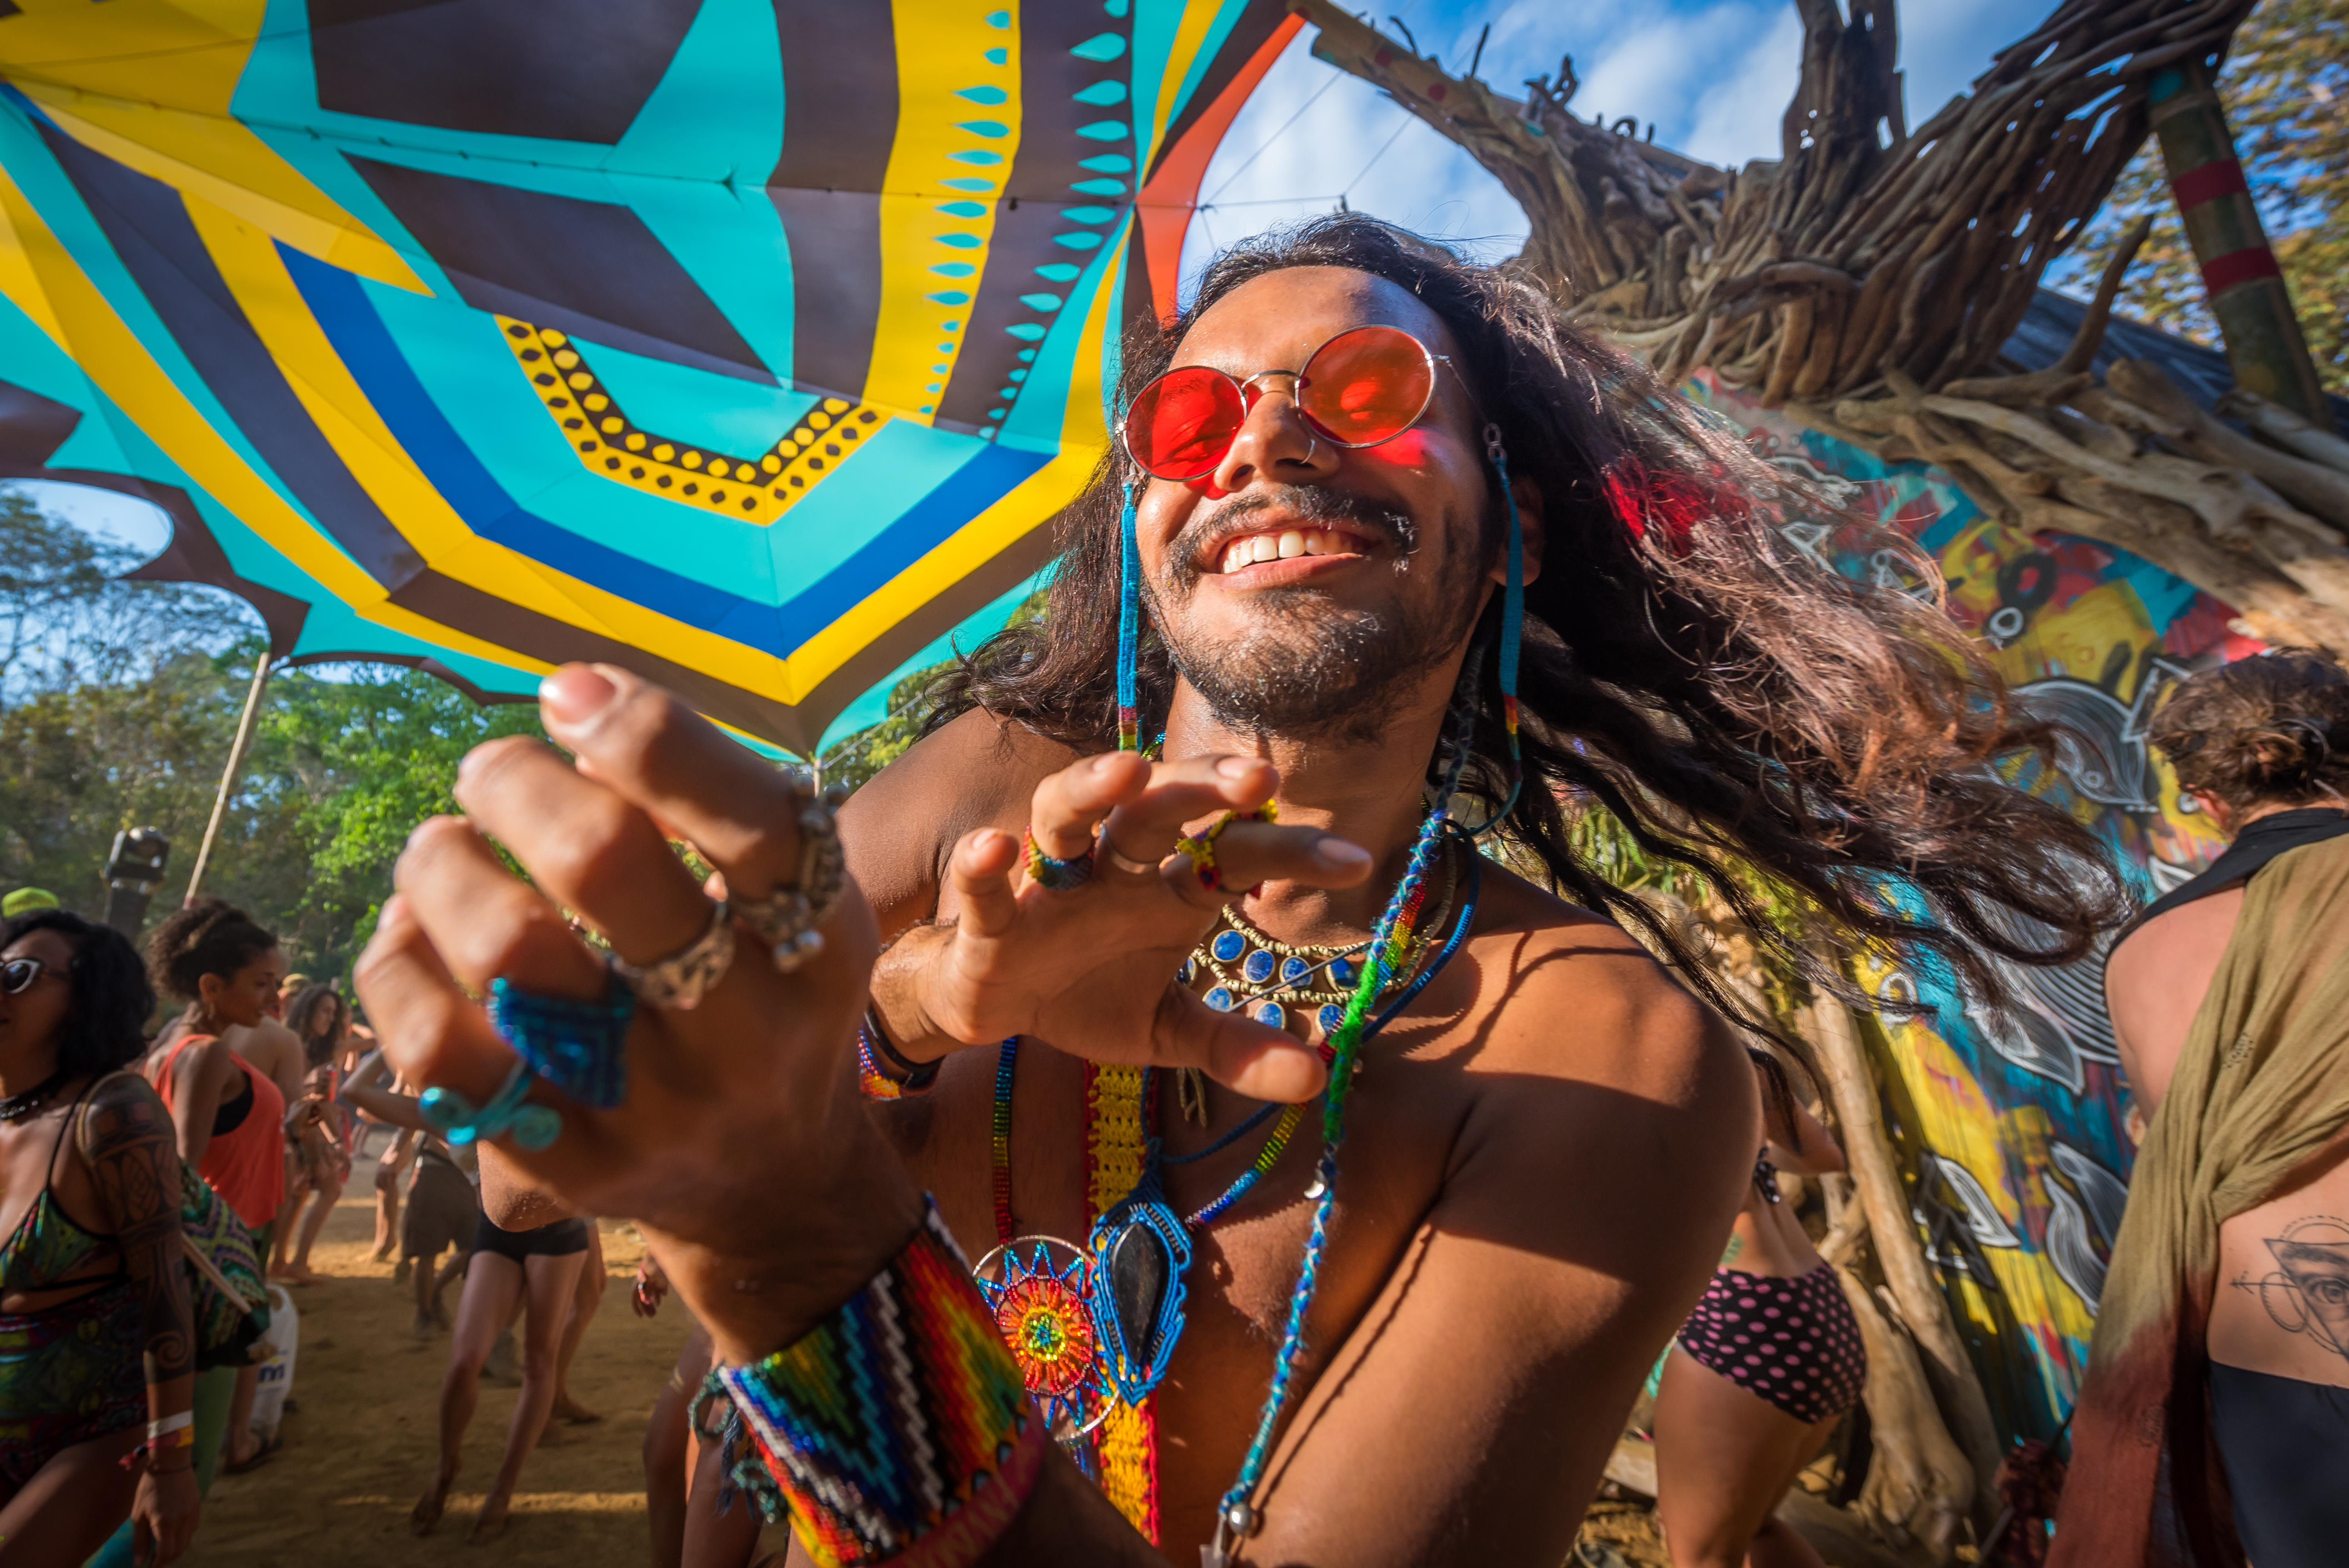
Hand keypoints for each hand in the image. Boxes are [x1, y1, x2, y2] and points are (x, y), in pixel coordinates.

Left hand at [131, 1461, 198, 1565]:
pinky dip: (183, 1537)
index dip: (158, 1564)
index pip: (166, 1553)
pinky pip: (192, 1529)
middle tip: (155, 1561)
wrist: (171, 1462)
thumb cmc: (149, 1488)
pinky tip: (173, 1533)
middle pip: (179, 1550)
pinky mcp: (197, 1507)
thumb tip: (139, 1563)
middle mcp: (182, 1521)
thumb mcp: (138, 1514)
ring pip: (187, 1541)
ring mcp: (193, 1514)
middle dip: (167, 1559)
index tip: (149, 1567)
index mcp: (165, 1523)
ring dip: (176, 1549)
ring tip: (163, 1549)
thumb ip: (140, 1540)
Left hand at [354, 664, 925, 1361]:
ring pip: (501, 954)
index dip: (641, 731)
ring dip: (441, 865)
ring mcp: (648, 1108)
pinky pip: (437, 1050)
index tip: (572, 694)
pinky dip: (398, 962)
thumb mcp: (803, 904)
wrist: (771, 1185)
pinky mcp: (562, 1166)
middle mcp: (740, 1032)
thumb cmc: (769, 996)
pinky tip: (411, 926)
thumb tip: (579, 712)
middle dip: (518, 783)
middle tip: (491, 769)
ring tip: (442, 843)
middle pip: (602, 864)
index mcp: (814, 947)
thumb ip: (719, 807)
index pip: (744, 818)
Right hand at [872, 752, 1371, 1101]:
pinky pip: (983, 888)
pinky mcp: (990, 921)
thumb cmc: (1089, 995)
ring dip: (1090, 787)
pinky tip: (995, 847)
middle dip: (1202, 786)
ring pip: (1065, 815)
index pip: (1236, 855)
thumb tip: (1316, 1080)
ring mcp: (1049, 885)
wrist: (997, 1009)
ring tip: (1128, 771)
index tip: (1355, 862)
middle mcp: (1114, 869)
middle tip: (1257, 779)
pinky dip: (983, 867)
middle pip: (1158, 810)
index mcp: (1168, 888)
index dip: (1291, 852)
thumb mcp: (1167, 1029)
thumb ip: (1234, 1047)